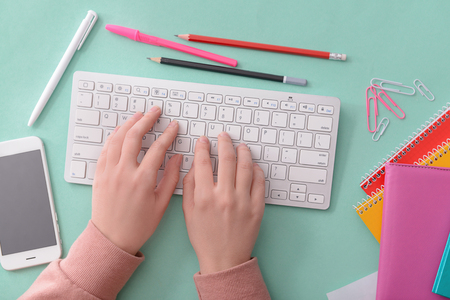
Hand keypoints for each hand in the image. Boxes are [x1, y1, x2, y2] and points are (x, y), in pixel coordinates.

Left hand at [92, 108, 181, 254]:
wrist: (111, 239)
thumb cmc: (138, 225)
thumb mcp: (161, 204)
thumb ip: (170, 178)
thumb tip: (177, 158)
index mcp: (143, 180)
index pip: (158, 148)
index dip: (168, 134)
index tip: (174, 126)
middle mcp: (124, 172)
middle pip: (135, 136)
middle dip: (147, 120)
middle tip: (155, 111)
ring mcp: (109, 172)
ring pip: (118, 139)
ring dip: (129, 124)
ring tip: (138, 116)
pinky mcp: (99, 175)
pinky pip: (105, 149)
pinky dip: (114, 137)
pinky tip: (121, 131)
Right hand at [182, 132, 265, 273]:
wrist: (224, 259)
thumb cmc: (204, 237)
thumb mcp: (188, 212)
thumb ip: (189, 186)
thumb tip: (194, 165)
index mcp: (205, 197)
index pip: (203, 162)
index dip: (202, 147)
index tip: (203, 141)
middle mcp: (225, 197)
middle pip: (227, 159)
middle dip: (224, 143)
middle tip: (224, 137)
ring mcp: (243, 202)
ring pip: (246, 167)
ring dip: (243, 152)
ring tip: (240, 147)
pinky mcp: (257, 208)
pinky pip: (259, 182)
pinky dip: (256, 170)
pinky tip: (252, 166)